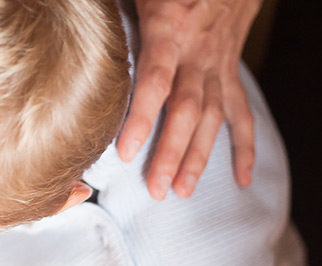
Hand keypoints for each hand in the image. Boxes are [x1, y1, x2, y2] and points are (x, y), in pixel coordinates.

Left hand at [117, 0, 262, 198]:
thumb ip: (112, 6)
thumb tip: (77, 22)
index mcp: (168, 28)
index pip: (156, 79)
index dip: (142, 116)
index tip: (127, 151)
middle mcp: (197, 51)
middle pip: (187, 109)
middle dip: (172, 152)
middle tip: (156, 189)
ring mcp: (217, 64)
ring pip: (212, 116)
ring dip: (199, 156)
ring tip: (182, 191)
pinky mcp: (230, 71)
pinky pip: (241, 112)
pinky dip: (244, 147)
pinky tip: (241, 178)